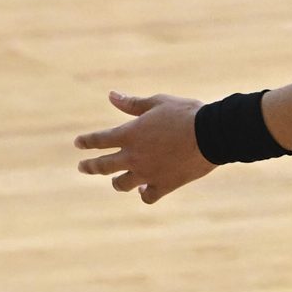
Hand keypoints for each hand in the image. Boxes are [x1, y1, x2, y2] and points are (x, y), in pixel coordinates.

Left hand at [76, 91, 214, 205]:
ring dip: (117, 182)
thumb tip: (111, 96)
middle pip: (103, 166)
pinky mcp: (165, 184)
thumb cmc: (186, 114)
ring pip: (121, 184)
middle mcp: (134, 156)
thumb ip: (132, 103)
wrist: (213, 135)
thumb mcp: (157, 103)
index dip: (86, 142)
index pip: (98, 140)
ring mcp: (148, 173)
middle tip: (83, 167)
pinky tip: (144, 190)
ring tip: (116, 182)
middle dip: (90, 166)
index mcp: (129, 134)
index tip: (79, 143)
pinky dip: (144, 193)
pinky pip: (148, 196)